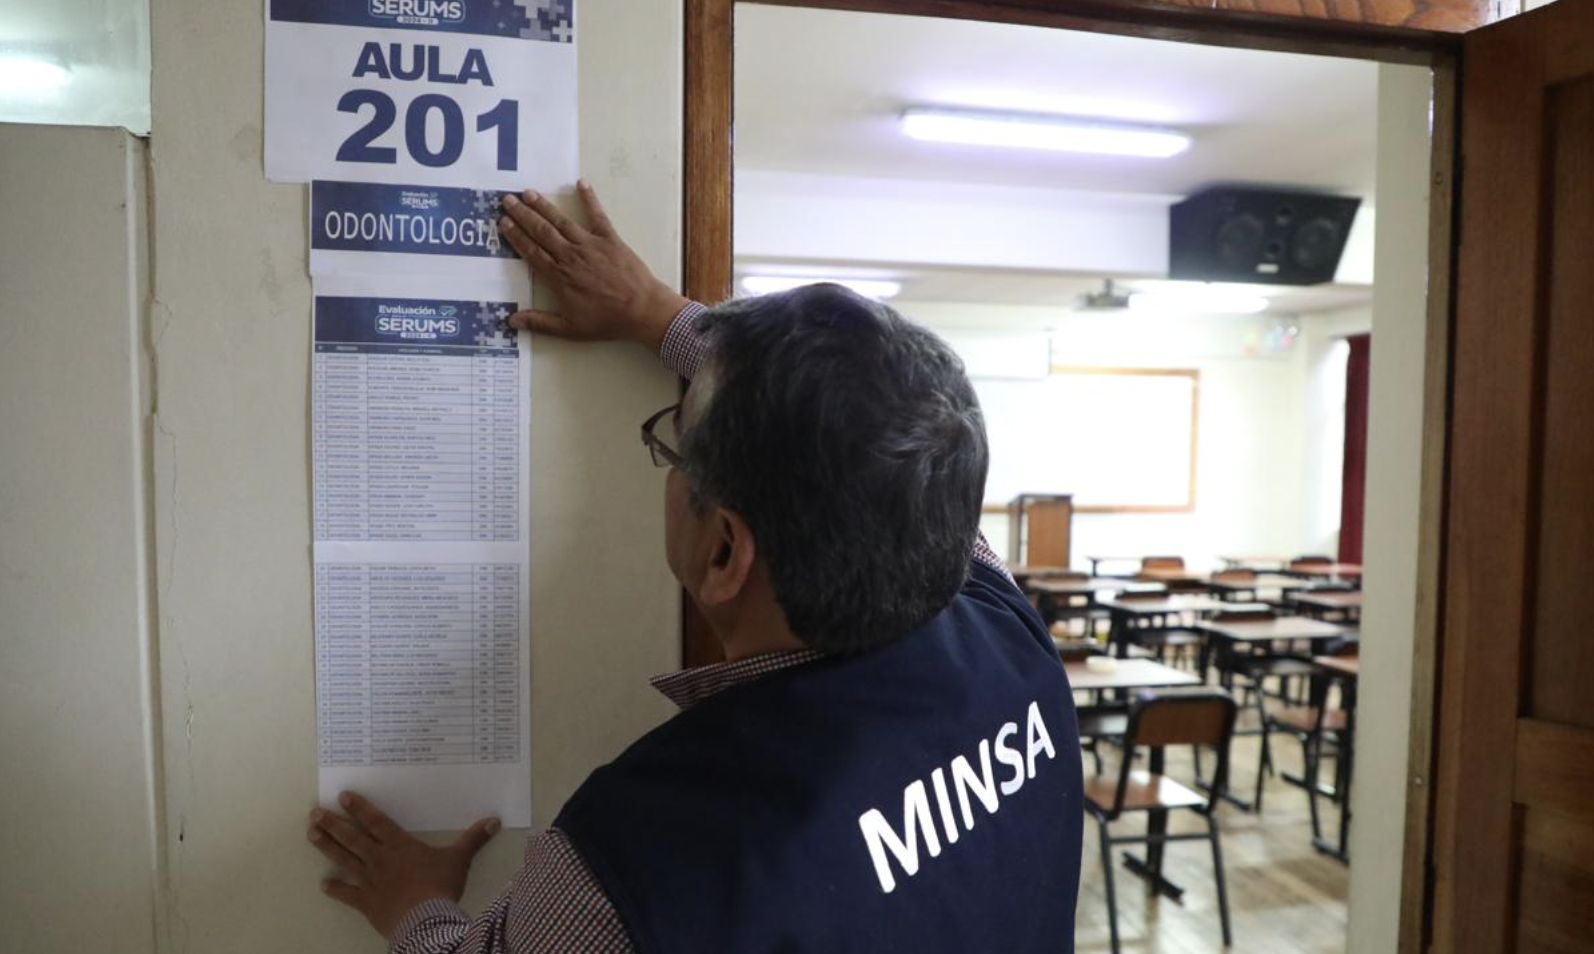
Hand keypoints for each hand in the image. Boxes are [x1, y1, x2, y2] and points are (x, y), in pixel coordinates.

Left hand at [308, 791, 500, 939]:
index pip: (376, 821)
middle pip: (352, 838)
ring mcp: (370, 881)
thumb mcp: (460, 859)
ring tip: (311, 835)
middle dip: (332, 824)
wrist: (426, 920)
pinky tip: (323, 885)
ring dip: (327, 847)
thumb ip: (474, 839)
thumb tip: (494, 820)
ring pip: (344, 860)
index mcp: (399, 845)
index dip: (359, 807)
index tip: (343, 796)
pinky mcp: (366, 902)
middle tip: (314, 813)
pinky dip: (335, 889)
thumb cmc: (440, 886)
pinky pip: (347, 894)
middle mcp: (379, 858)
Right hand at [498, 181, 688, 352]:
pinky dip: (589, 198)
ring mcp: (590, 245)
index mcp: (559, 276)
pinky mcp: (610, 239)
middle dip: (523, 215)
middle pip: (541, 232)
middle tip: (508, 200)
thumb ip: (540, 323)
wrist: (641, 310)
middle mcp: (570, 256)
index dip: (516, 236)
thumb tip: (512, 321)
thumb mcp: (570, 328)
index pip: (531, 252)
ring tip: (529, 192)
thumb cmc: (607, 320)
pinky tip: (581, 183)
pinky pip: (597, 215)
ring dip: (544, 206)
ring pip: (561, 222)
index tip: (503, 223)